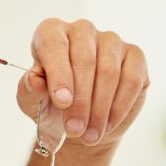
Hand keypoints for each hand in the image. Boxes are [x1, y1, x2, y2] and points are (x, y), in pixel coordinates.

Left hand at [17, 19, 148, 147]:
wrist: (80, 123)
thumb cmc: (52, 106)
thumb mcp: (32, 102)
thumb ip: (29, 89)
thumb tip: (34, 78)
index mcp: (51, 33)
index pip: (54, 44)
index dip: (58, 74)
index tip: (62, 102)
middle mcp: (82, 31)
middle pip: (84, 59)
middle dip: (80, 100)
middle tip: (74, 129)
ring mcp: (111, 41)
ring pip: (109, 71)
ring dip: (99, 109)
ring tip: (89, 135)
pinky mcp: (135, 57)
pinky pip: (132, 80)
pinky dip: (119, 107)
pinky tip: (107, 124)